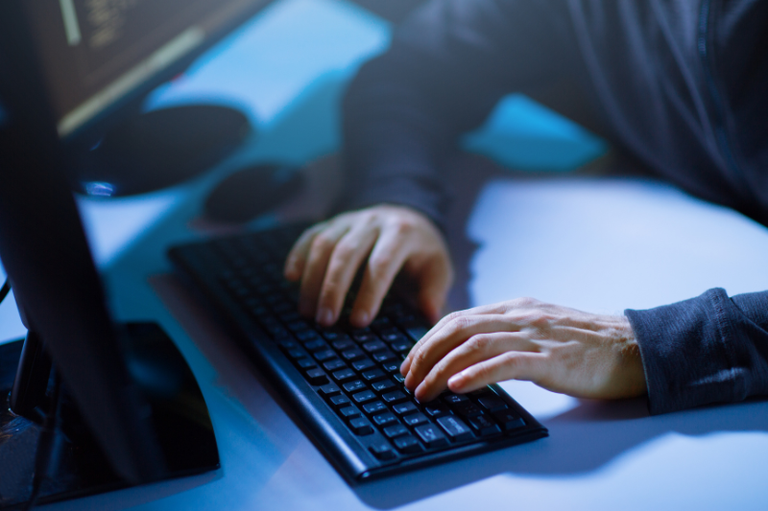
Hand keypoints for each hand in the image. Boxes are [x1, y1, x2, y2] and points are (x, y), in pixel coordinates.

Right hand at [283, 204, 452, 327]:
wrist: (407, 214)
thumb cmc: (421, 251)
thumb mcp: (438, 267)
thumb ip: (434, 290)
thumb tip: (429, 315)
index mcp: (402, 233)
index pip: (381, 264)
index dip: (369, 293)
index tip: (359, 322)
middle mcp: (373, 222)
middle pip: (347, 253)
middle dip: (333, 288)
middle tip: (324, 321)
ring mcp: (350, 219)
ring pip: (325, 244)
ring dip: (312, 278)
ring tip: (307, 311)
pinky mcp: (332, 221)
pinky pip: (311, 235)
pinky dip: (298, 255)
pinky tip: (290, 278)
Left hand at [401, 298, 646, 401]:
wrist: (634, 348)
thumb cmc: (587, 344)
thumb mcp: (540, 328)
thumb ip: (508, 333)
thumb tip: (469, 354)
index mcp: (515, 308)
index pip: (458, 318)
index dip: (428, 340)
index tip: (410, 362)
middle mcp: (520, 316)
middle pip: (457, 328)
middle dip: (425, 354)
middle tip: (407, 379)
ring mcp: (535, 336)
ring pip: (474, 345)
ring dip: (441, 368)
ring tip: (423, 389)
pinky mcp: (551, 359)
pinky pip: (505, 364)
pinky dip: (476, 375)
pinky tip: (456, 388)